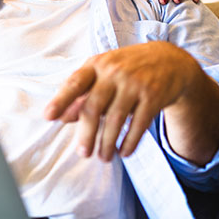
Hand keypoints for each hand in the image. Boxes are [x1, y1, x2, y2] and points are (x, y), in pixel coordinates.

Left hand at [43, 41, 215, 162]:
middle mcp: (115, 72)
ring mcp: (135, 84)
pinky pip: (139, 125)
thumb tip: (62, 117)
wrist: (170, 61)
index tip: (48, 116)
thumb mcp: (104, 73)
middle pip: (94, 107)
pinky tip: (123, 152)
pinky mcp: (153, 96)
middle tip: (82, 153)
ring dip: (107, 143)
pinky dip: (129, 142)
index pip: (75, 82)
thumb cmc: (128, 68)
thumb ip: (83, 92)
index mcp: (98, 64)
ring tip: (103, 157)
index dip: (61, 100)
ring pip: (116, 119)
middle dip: (86, 134)